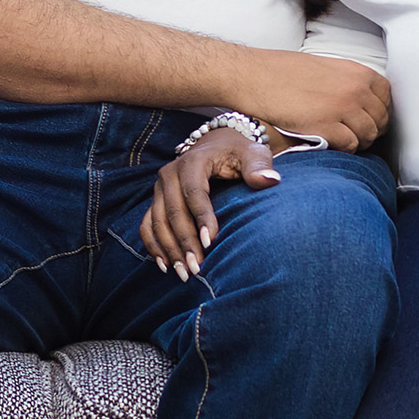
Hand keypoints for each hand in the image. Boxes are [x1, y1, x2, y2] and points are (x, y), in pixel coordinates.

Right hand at [140, 128, 280, 279]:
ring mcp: (160, 188)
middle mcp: (170, 173)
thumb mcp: (252, 154)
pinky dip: (153, 245)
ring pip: (157, 221)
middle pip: (173, 211)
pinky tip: (165, 266)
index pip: (194, 192)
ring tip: (185, 273)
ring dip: (169, 249)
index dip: (201, 217)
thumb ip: (259, 166)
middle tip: (197, 268)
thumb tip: (270, 180)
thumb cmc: (239, 153)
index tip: (211, 242)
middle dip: (185, 241)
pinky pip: (147, 225)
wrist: (217, 145)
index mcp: (193, 161)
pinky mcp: (156, 200)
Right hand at [236, 51, 390, 151]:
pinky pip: (350, 145)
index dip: (379, 111)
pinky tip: (329, 143)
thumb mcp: (326, 68)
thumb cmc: (284, 71)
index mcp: (357, 71)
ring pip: (368, 135)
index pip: (386, 97)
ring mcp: (343, 108)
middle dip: (370, 130)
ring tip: (340, 140)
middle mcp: (355, 88)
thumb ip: (348, 82)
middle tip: (354, 134)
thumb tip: (363, 101)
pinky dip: (343, 148)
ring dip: (357, 141)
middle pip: (380, 120)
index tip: (369, 118)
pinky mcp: (327, 126)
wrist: (255, 76)